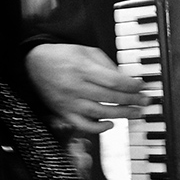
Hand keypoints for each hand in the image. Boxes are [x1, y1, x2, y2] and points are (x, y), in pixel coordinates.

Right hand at [25, 43, 148, 133]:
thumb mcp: (87, 51)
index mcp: (82, 69)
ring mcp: (69, 102)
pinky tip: (111, 124)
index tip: (142, 86)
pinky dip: (98, 128)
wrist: (34, 64)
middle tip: (146, 101)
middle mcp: (76, 87)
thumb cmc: (63, 56)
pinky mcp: (64, 112)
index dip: (131, 85)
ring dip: (122, 114)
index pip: (113, 81)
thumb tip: (126, 78)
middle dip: (132, 100)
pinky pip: (83, 125)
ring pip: (100, 112)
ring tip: (137, 113)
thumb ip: (107, 64)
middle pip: (110, 97)